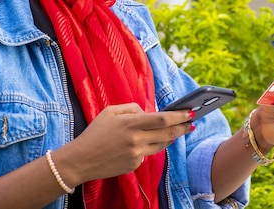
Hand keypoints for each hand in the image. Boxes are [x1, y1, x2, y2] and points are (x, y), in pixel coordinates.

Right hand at [58, 103, 193, 184]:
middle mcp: (136, 139)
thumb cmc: (95, 132)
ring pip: (162, 145)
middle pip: (168, 133)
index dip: (179, 116)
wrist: (81, 160)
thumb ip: (132, 108)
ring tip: (178, 131)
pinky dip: (150, 147)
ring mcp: (136, 154)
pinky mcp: (134, 165)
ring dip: (171, 137)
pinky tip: (147, 142)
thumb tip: (149, 111)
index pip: (162, 118)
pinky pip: (148, 154)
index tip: (190, 112)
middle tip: (192, 123)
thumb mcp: (110, 112)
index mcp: (131, 123)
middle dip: (183, 127)